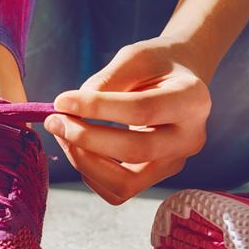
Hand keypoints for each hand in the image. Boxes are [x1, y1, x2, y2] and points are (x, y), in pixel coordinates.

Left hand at [44, 37, 211, 203]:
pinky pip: (119, 191)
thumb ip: (106, 81)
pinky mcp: (158, 177)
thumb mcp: (135, 57)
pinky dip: (91, 174)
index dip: (97, 108)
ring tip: (63, 135)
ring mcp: (176, 162)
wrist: (177, 80)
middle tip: (55, 121)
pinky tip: (78, 148)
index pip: (142, 111)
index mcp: (192, 100)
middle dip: (87, 139)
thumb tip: (71, 109)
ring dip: (85, 162)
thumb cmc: (156, 64)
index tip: (61, 101)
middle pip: (136, 151)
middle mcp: (191, 137)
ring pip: (126, 183)